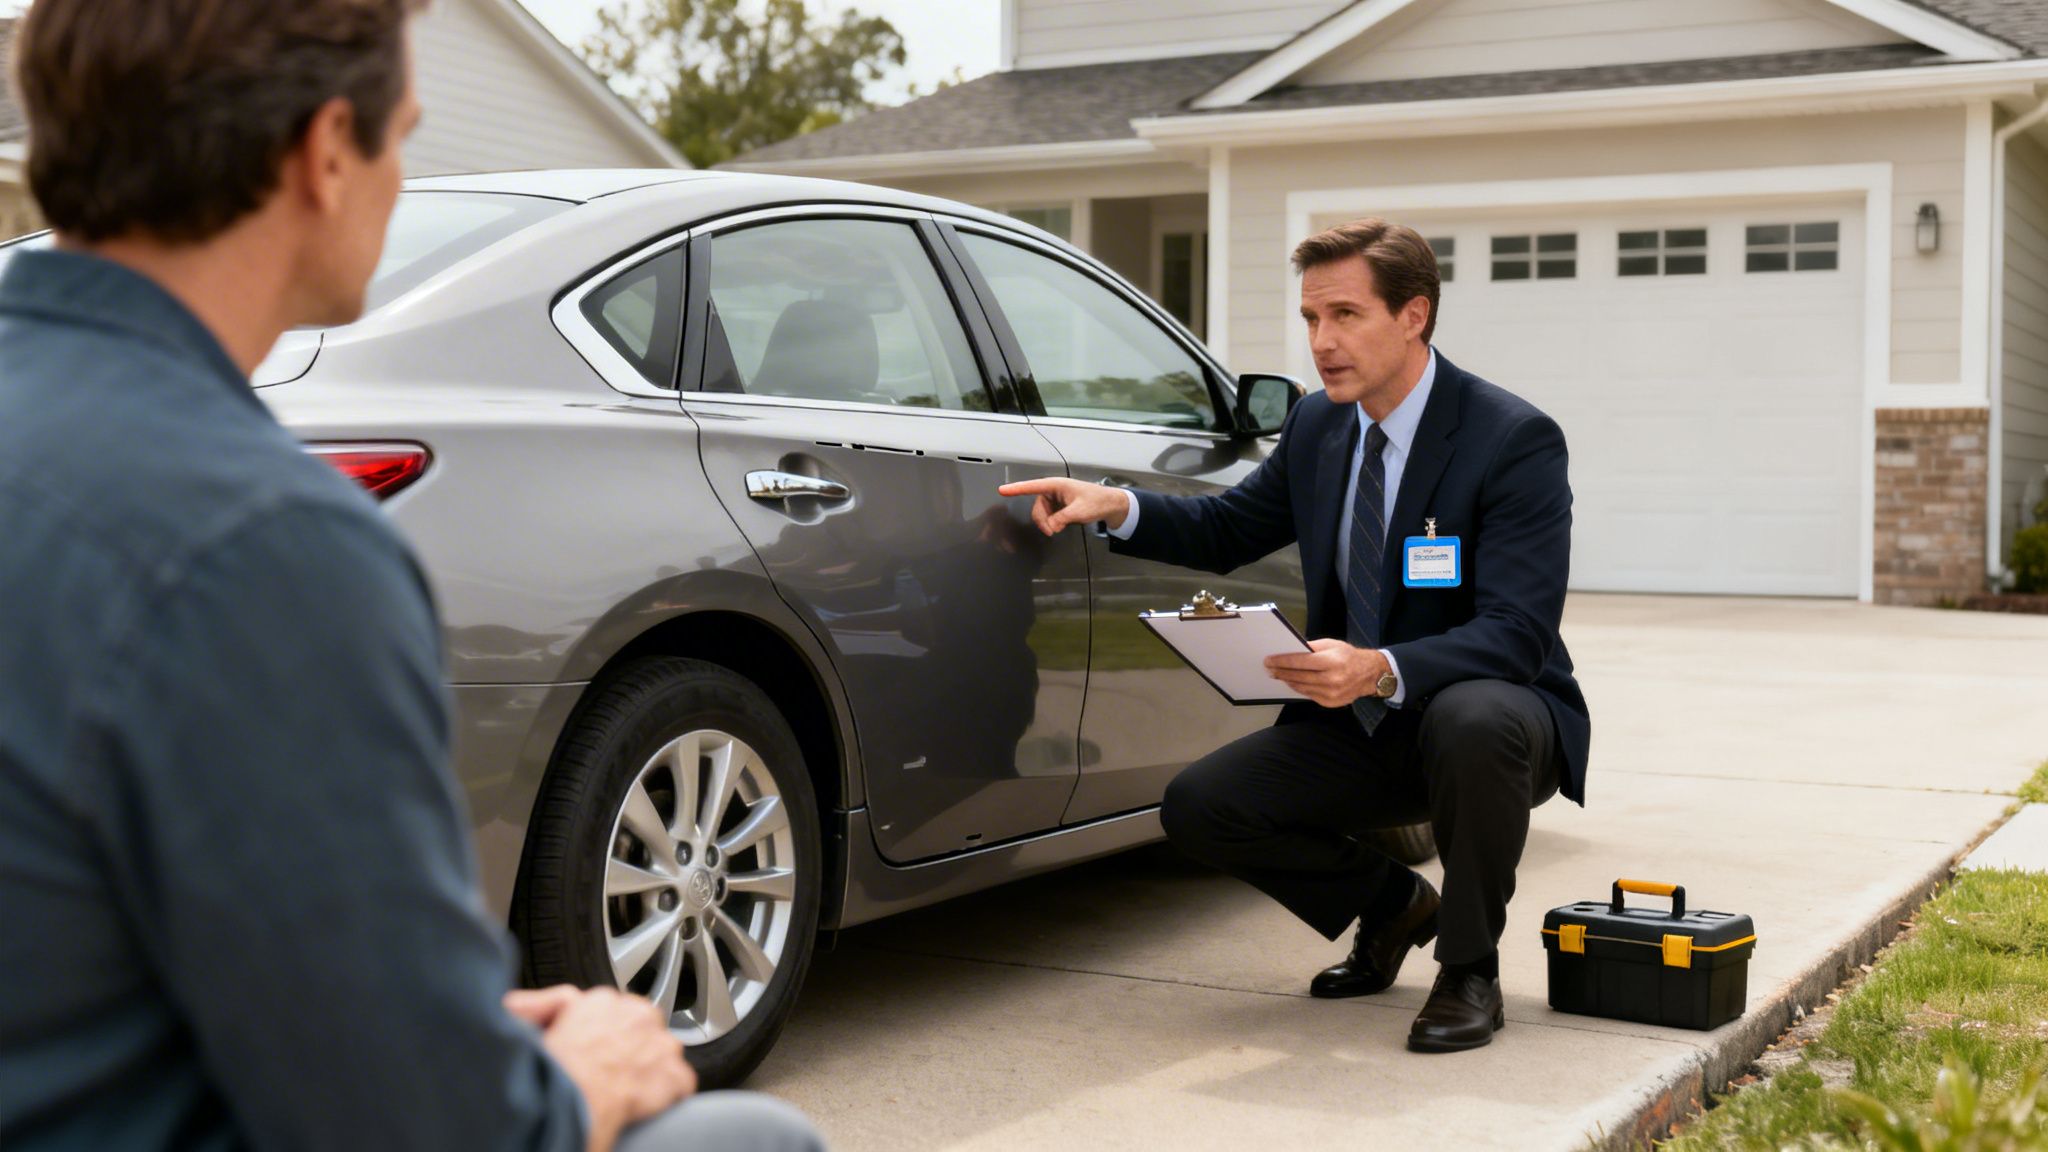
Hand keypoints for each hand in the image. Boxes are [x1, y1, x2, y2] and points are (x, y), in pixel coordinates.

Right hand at [508, 986, 694, 1151]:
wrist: (569, 1103)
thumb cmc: (549, 1072)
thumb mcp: (526, 1026)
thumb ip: (536, 1005)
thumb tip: (536, 1002)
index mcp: (602, 1001)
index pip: (615, 1009)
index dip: (606, 1033)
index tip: (598, 1048)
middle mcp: (636, 1015)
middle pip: (643, 1027)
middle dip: (632, 1046)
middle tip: (610, 1070)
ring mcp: (659, 1045)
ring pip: (663, 1053)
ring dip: (651, 1069)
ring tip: (627, 1089)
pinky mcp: (673, 1075)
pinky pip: (681, 1082)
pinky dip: (669, 1095)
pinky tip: (647, 1104)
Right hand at [997, 477, 1130, 535]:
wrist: (1110, 505)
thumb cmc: (1097, 501)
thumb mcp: (1080, 510)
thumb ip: (1063, 518)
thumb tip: (1050, 526)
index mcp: (1056, 485)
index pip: (1032, 486)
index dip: (1016, 488)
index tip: (1002, 490)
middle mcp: (1053, 491)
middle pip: (1037, 506)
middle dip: (1042, 520)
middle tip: (1052, 532)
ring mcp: (1056, 500)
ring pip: (1042, 514)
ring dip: (1047, 523)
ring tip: (1060, 529)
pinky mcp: (1059, 508)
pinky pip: (1049, 517)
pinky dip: (1052, 524)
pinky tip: (1062, 526)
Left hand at [1263, 639, 1387, 707]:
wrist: (1370, 675)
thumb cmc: (1348, 656)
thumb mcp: (1332, 645)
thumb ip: (1312, 647)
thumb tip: (1291, 649)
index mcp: (1331, 662)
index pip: (1300, 662)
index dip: (1282, 661)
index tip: (1269, 660)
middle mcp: (1332, 679)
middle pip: (1298, 676)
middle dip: (1281, 672)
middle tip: (1269, 668)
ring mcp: (1331, 693)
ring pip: (1301, 687)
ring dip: (1287, 681)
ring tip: (1277, 675)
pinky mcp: (1330, 703)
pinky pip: (1308, 695)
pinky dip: (1298, 688)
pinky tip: (1291, 682)